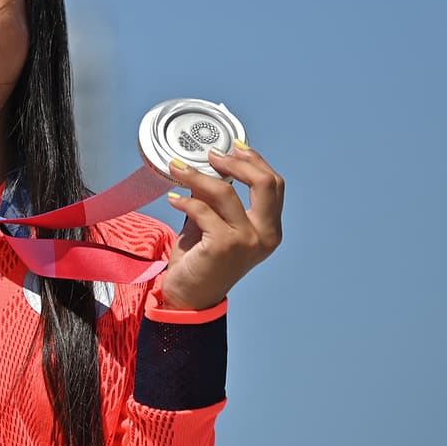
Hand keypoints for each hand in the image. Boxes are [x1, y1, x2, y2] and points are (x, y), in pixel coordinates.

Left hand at [160, 142, 283, 310]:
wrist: (188, 297)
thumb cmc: (203, 260)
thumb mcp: (215, 223)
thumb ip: (219, 199)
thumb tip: (209, 165)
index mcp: (270, 230)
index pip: (274, 185)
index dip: (255, 161)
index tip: (233, 147)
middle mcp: (265, 236)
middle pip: (265, 183)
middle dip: (237, 162)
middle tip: (211, 155)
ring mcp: (248, 241)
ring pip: (225, 192)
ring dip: (197, 175)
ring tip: (177, 168)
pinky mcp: (224, 246)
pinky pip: (202, 210)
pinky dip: (185, 200)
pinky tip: (172, 198)